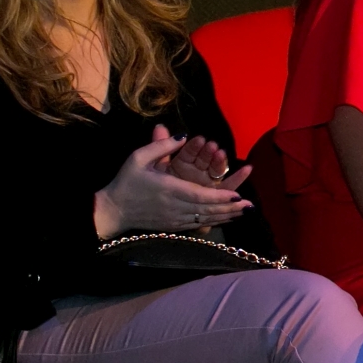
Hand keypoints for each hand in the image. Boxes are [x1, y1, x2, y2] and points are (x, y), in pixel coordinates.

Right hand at [95, 131, 252, 237]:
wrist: (113, 210)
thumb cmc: (127, 181)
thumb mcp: (139, 158)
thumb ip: (161, 146)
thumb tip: (182, 136)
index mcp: (168, 189)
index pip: (198, 195)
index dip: (219, 197)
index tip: (237, 195)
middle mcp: (174, 206)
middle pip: (207, 210)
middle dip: (230, 208)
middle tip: (250, 205)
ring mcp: (174, 218)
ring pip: (204, 219)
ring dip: (226, 216)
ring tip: (244, 212)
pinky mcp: (173, 226)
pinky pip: (197, 224)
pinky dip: (214, 221)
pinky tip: (227, 218)